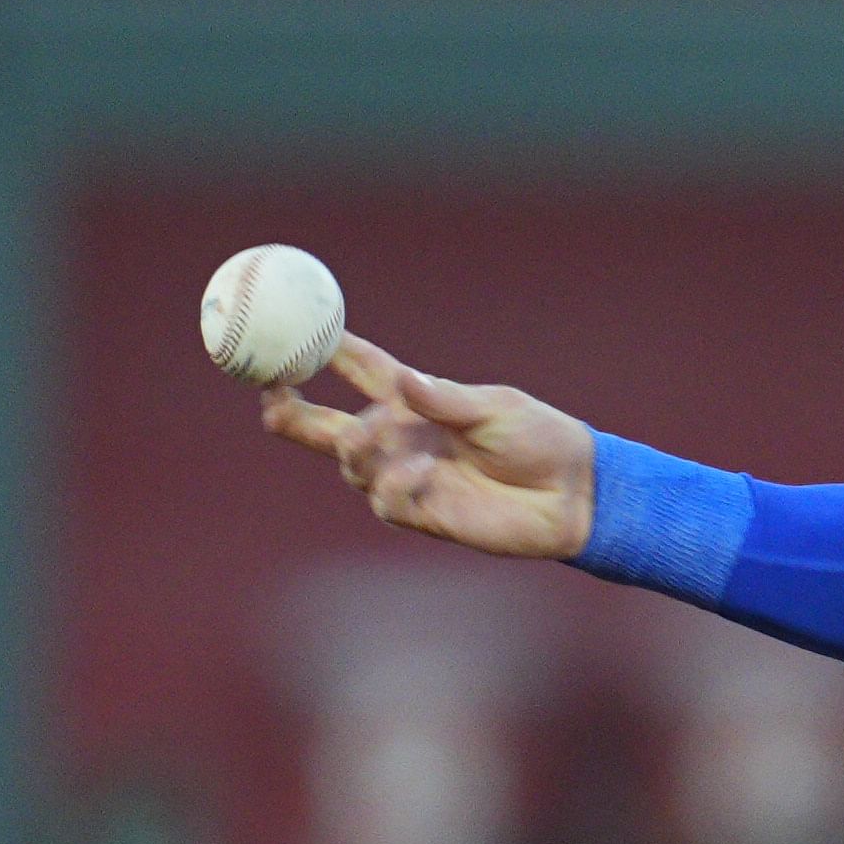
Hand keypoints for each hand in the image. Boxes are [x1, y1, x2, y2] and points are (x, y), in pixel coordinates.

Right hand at [262, 333, 594, 559]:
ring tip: (377, 435)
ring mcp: (408, 478)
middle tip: (270, 397)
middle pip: (328, 428)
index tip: (294, 330)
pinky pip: (387, 501)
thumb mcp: (496, 408)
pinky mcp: (423, 513)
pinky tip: (420, 470)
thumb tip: (404, 380)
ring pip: (353, 465)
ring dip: (358, 447)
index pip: (361, 372)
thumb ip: (446, 399)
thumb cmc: (541, 439)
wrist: (574, 492)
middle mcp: (403, 439)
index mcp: (418, 403)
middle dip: (290, 414)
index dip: (327, 352)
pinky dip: (395, 483)